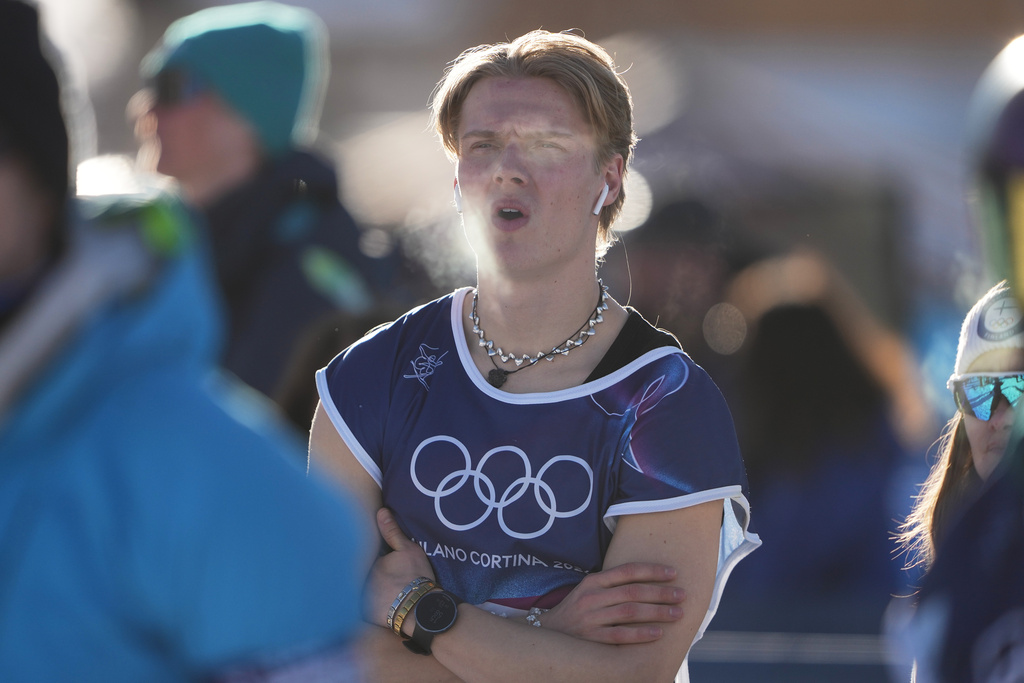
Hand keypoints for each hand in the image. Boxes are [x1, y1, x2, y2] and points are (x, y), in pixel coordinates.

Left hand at [365, 507, 435, 628]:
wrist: (422, 610)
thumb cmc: (416, 576)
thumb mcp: (408, 549)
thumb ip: (392, 531)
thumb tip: (380, 511)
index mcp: (368, 563)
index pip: (360, 555)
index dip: (363, 553)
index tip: (368, 553)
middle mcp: (360, 581)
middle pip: (357, 572)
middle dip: (357, 570)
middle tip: (362, 569)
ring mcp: (360, 599)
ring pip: (354, 589)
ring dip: (355, 587)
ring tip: (362, 585)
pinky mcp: (363, 615)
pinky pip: (357, 608)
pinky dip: (359, 605)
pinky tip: (364, 602)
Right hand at [540, 562, 683, 643]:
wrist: (548, 633)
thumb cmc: (577, 610)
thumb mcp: (589, 590)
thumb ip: (612, 585)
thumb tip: (648, 581)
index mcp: (593, 581)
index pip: (627, 571)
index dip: (652, 571)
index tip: (674, 573)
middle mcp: (592, 597)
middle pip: (633, 591)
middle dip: (661, 592)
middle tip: (682, 595)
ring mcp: (591, 618)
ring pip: (630, 612)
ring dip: (657, 612)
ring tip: (677, 613)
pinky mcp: (591, 639)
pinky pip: (621, 635)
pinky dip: (641, 634)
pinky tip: (658, 633)